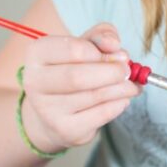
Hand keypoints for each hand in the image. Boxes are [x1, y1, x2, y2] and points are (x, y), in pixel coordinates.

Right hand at [22, 23, 140, 151]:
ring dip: (121, 89)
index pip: (72, 49)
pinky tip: (122, 99)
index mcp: (37, 54)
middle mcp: (35, 82)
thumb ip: (101, 36)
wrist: (51, 114)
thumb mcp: (83, 46)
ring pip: (94, 96)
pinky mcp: (65, 130)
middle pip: (78, 77)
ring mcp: (48, 110)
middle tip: (127, 70)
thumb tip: (114, 45)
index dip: (101, 51)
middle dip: (112, 72)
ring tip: (131, 85)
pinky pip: (101, 114)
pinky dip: (119, 104)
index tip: (117, 52)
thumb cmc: (71, 72)